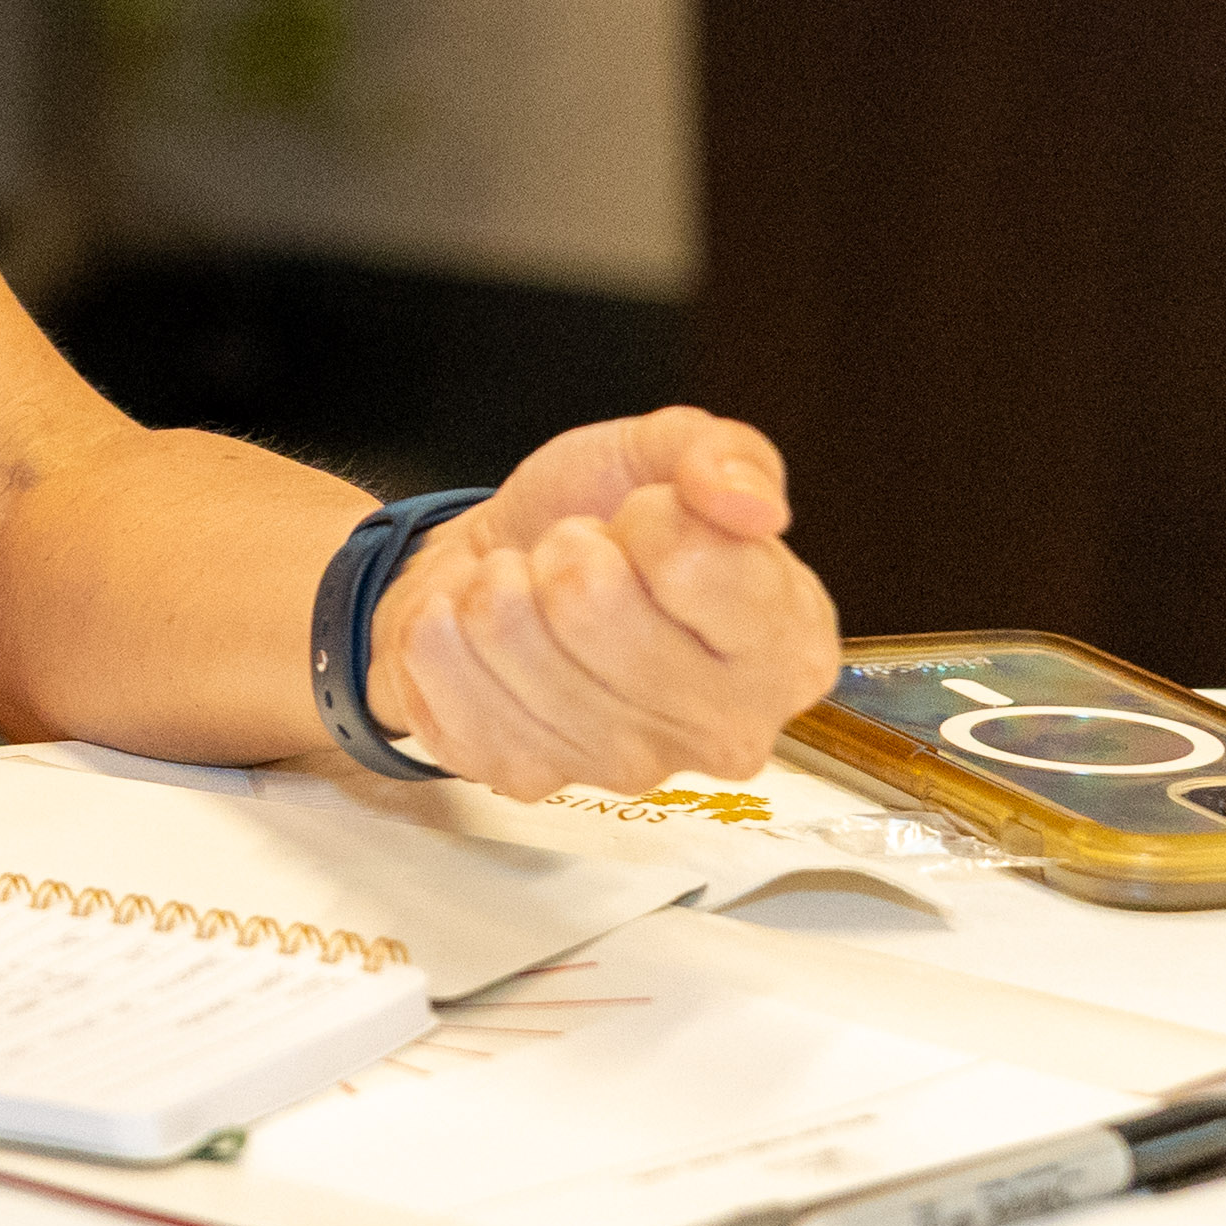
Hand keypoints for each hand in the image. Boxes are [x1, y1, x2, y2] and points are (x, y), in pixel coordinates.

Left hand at [364, 408, 839, 799]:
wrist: (505, 563)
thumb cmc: (602, 515)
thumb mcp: (670, 450)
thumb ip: (725, 454)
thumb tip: (747, 504)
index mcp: (788, 651)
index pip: (693, 560)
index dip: (649, 515)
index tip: (650, 523)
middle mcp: (722, 733)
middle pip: (588, 600)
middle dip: (564, 549)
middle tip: (579, 558)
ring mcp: (620, 767)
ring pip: (503, 627)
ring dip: (497, 583)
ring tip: (531, 593)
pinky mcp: (523, 776)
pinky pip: (437, 661)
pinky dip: (440, 620)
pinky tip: (481, 634)